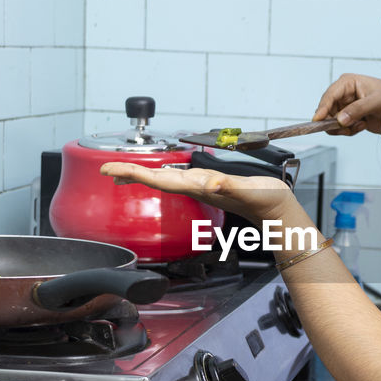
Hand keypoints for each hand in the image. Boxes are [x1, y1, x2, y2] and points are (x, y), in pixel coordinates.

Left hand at [98, 163, 295, 225]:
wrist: (277, 212)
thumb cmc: (264, 200)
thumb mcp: (247, 190)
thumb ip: (228, 186)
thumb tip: (209, 183)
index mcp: (198, 186)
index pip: (158, 179)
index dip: (132, 173)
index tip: (108, 169)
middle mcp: (194, 188)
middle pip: (154, 180)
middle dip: (128, 174)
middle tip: (104, 168)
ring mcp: (199, 188)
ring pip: (162, 180)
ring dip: (141, 176)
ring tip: (121, 172)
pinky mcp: (207, 185)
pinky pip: (176, 180)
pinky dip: (159, 176)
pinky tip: (154, 175)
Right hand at [313, 73, 380, 137]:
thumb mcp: (376, 102)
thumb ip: (357, 110)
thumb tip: (340, 120)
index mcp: (349, 82)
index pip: (330, 95)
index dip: (322, 107)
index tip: (317, 120)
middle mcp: (345, 93)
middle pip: (327, 109)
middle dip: (335, 121)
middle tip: (346, 128)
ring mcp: (346, 106)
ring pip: (332, 121)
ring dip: (343, 128)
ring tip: (359, 125)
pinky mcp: (350, 118)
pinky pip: (340, 128)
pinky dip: (349, 131)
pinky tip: (362, 126)